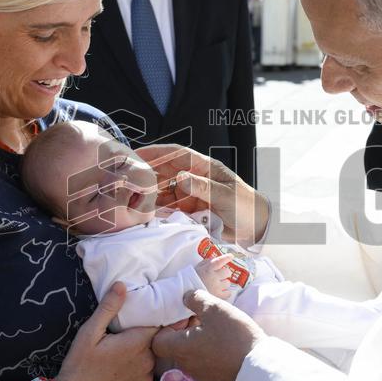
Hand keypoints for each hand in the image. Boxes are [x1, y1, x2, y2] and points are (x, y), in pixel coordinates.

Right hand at [54, 283, 158, 380]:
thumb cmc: (79, 365)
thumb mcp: (89, 332)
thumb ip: (109, 308)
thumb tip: (122, 285)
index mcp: (138, 343)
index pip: (159, 325)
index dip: (156, 318)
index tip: (152, 314)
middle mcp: (148, 362)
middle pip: (155, 342)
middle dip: (146, 337)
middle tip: (127, 336)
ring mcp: (145, 380)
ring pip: (151, 360)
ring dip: (143, 355)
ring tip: (123, 355)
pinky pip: (145, 376)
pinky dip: (138, 372)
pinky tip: (121, 372)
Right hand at [136, 144, 269, 246]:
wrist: (255, 228)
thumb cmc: (246, 205)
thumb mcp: (226, 195)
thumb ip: (203, 187)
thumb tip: (181, 178)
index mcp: (204, 167)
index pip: (176, 154)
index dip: (156, 151)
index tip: (137, 153)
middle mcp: (193, 178)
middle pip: (164, 172)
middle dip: (146, 174)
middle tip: (126, 179)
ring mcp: (189, 194)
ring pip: (163, 190)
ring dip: (149, 194)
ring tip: (131, 198)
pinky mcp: (188, 210)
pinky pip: (168, 208)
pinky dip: (157, 210)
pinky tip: (145, 212)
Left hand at [151, 290, 264, 380]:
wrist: (258, 369)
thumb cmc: (233, 337)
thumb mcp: (215, 309)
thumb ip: (196, 299)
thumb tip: (186, 297)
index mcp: (180, 348)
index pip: (158, 341)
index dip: (167, 327)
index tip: (185, 317)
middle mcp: (186, 365)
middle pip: (177, 347)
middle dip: (187, 332)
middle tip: (205, 320)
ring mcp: (201, 376)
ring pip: (193, 355)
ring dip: (201, 342)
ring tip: (219, 331)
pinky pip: (208, 365)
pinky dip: (213, 354)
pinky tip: (229, 346)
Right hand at [195, 254, 233, 298]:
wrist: (185, 293)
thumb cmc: (191, 279)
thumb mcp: (197, 268)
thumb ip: (206, 262)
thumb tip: (214, 258)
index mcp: (207, 269)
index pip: (219, 261)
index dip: (226, 258)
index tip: (231, 256)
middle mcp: (213, 277)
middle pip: (227, 272)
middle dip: (224, 273)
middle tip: (220, 276)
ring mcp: (216, 287)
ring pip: (228, 283)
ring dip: (224, 283)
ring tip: (217, 285)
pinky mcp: (217, 296)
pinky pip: (228, 293)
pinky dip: (225, 293)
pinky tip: (220, 292)